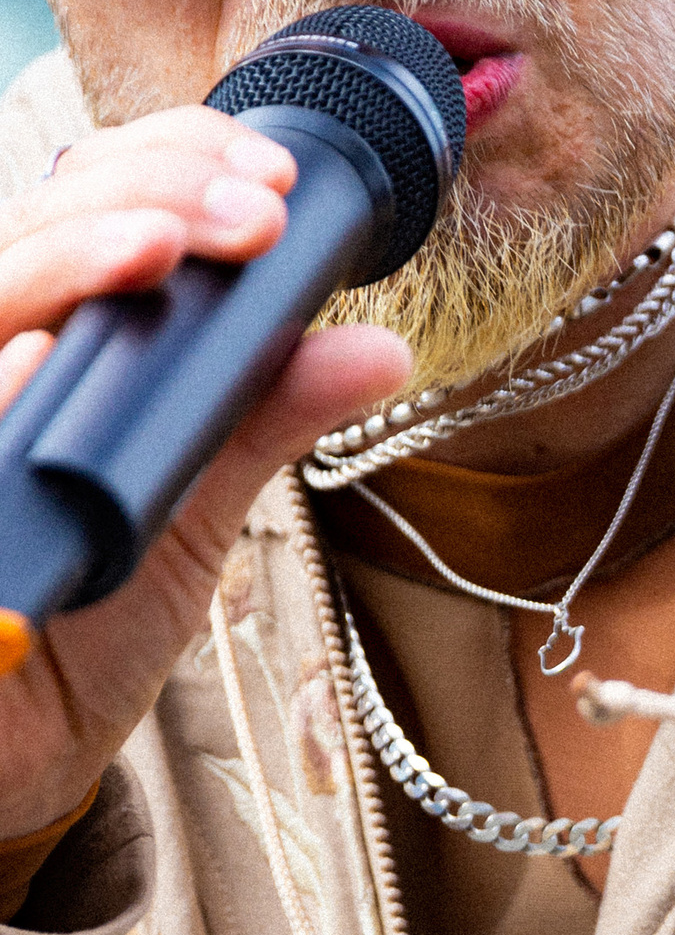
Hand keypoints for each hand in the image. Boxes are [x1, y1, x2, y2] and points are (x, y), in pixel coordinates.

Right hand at [0, 107, 407, 842]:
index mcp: (35, 347)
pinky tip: (34, 359)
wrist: (14, 763)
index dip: (162, 171)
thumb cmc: (79, 631)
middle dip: (139, 202)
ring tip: (160, 249)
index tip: (271, 185)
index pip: (79, 211)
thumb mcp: (187, 516)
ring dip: (66, 264)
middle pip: (23, 235)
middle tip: (252, 213)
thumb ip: (257, 422)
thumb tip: (377, 349)